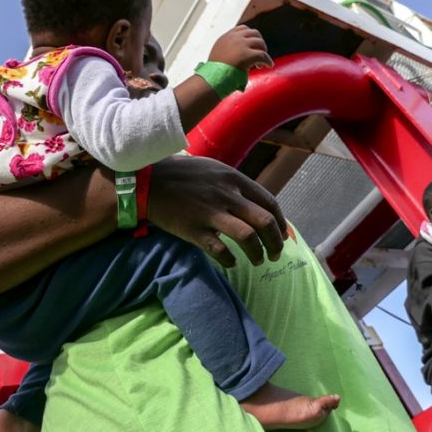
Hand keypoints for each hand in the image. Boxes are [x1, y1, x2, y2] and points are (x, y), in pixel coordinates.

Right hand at [148, 156, 286, 267]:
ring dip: (258, 253)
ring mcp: (210, 213)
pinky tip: (231, 262)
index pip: (269, 203)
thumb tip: (257, 204)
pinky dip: (229, 260)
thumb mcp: (214, 169)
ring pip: (247, 237)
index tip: (283, 235)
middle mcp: (226, 195)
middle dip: (276, 242)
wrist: (148, 181)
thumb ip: (236, 185)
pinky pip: (219, 250)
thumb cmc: (183, 175)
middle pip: (264, 222)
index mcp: (234, 179)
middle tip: (275, 254)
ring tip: (258, 261)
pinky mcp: (193, 230)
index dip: (280, 223)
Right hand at [208, 25, 273, 71]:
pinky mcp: (247, 55)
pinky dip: (267, 60)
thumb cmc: (215, 72)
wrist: (213, 78)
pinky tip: (268, 65)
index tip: (253, 46)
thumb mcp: (219, 54)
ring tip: (260, 64)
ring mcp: (241, 45)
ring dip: (263, 52)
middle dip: (259, 43)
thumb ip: (228, 50)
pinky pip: (263, 55)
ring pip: (260, 43)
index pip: (243, 29)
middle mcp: (234, 38)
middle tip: (259, 54)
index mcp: (226, 37)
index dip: (251, 37)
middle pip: (254, 33)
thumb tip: (236, 55)